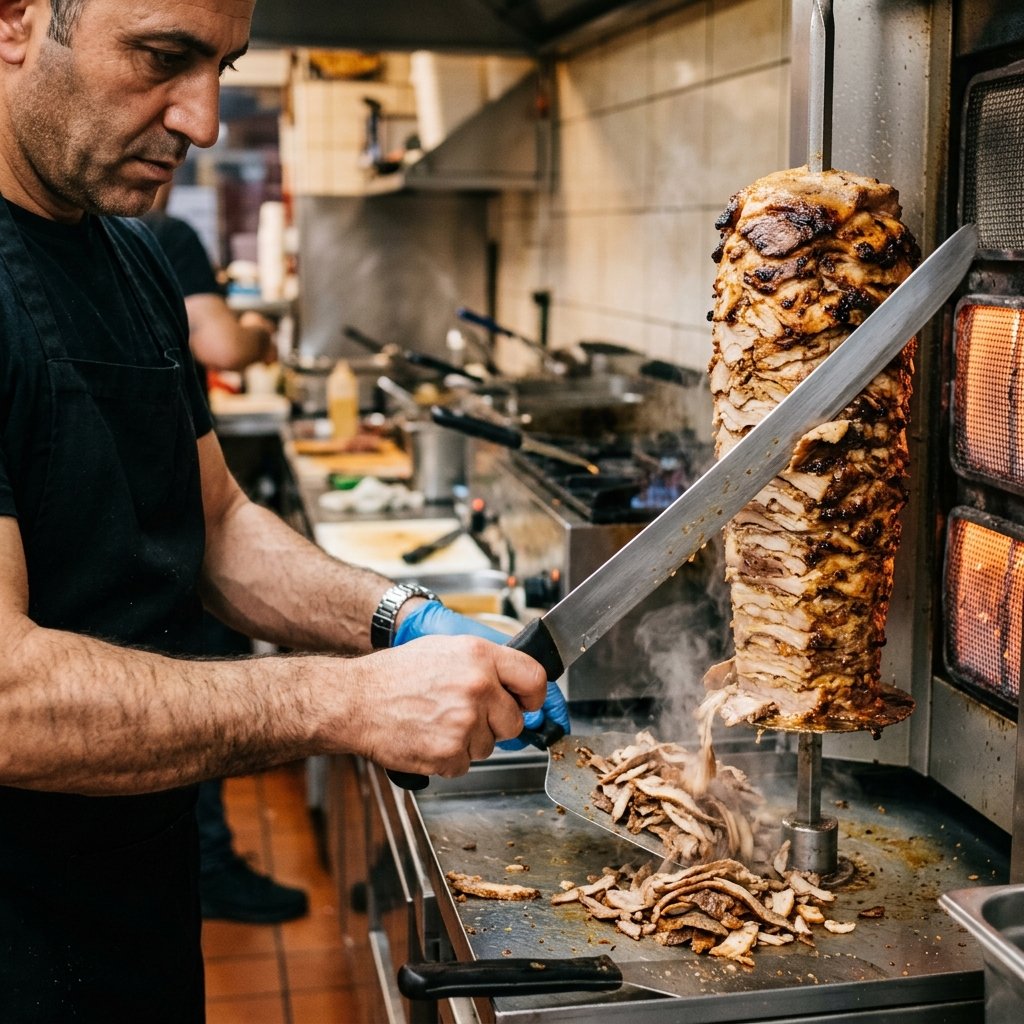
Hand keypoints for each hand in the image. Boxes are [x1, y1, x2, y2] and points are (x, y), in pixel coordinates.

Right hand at [394, 601, 569, 749]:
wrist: (357, 700)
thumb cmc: (397, 674)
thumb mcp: (446, 649)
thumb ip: (485, 665)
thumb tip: (515, 686)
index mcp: (480, 656)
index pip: (534, 679)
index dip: (534, 697)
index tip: (527, 705)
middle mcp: (478, 687)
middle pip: (514, 722)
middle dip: (494, 724)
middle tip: (464, 715)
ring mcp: (465, 722)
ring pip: (489, 746)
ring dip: (469, 742)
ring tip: (438, 723)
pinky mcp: (449, 752)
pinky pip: (465, 764)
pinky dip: (449, 759)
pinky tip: (429, 738)